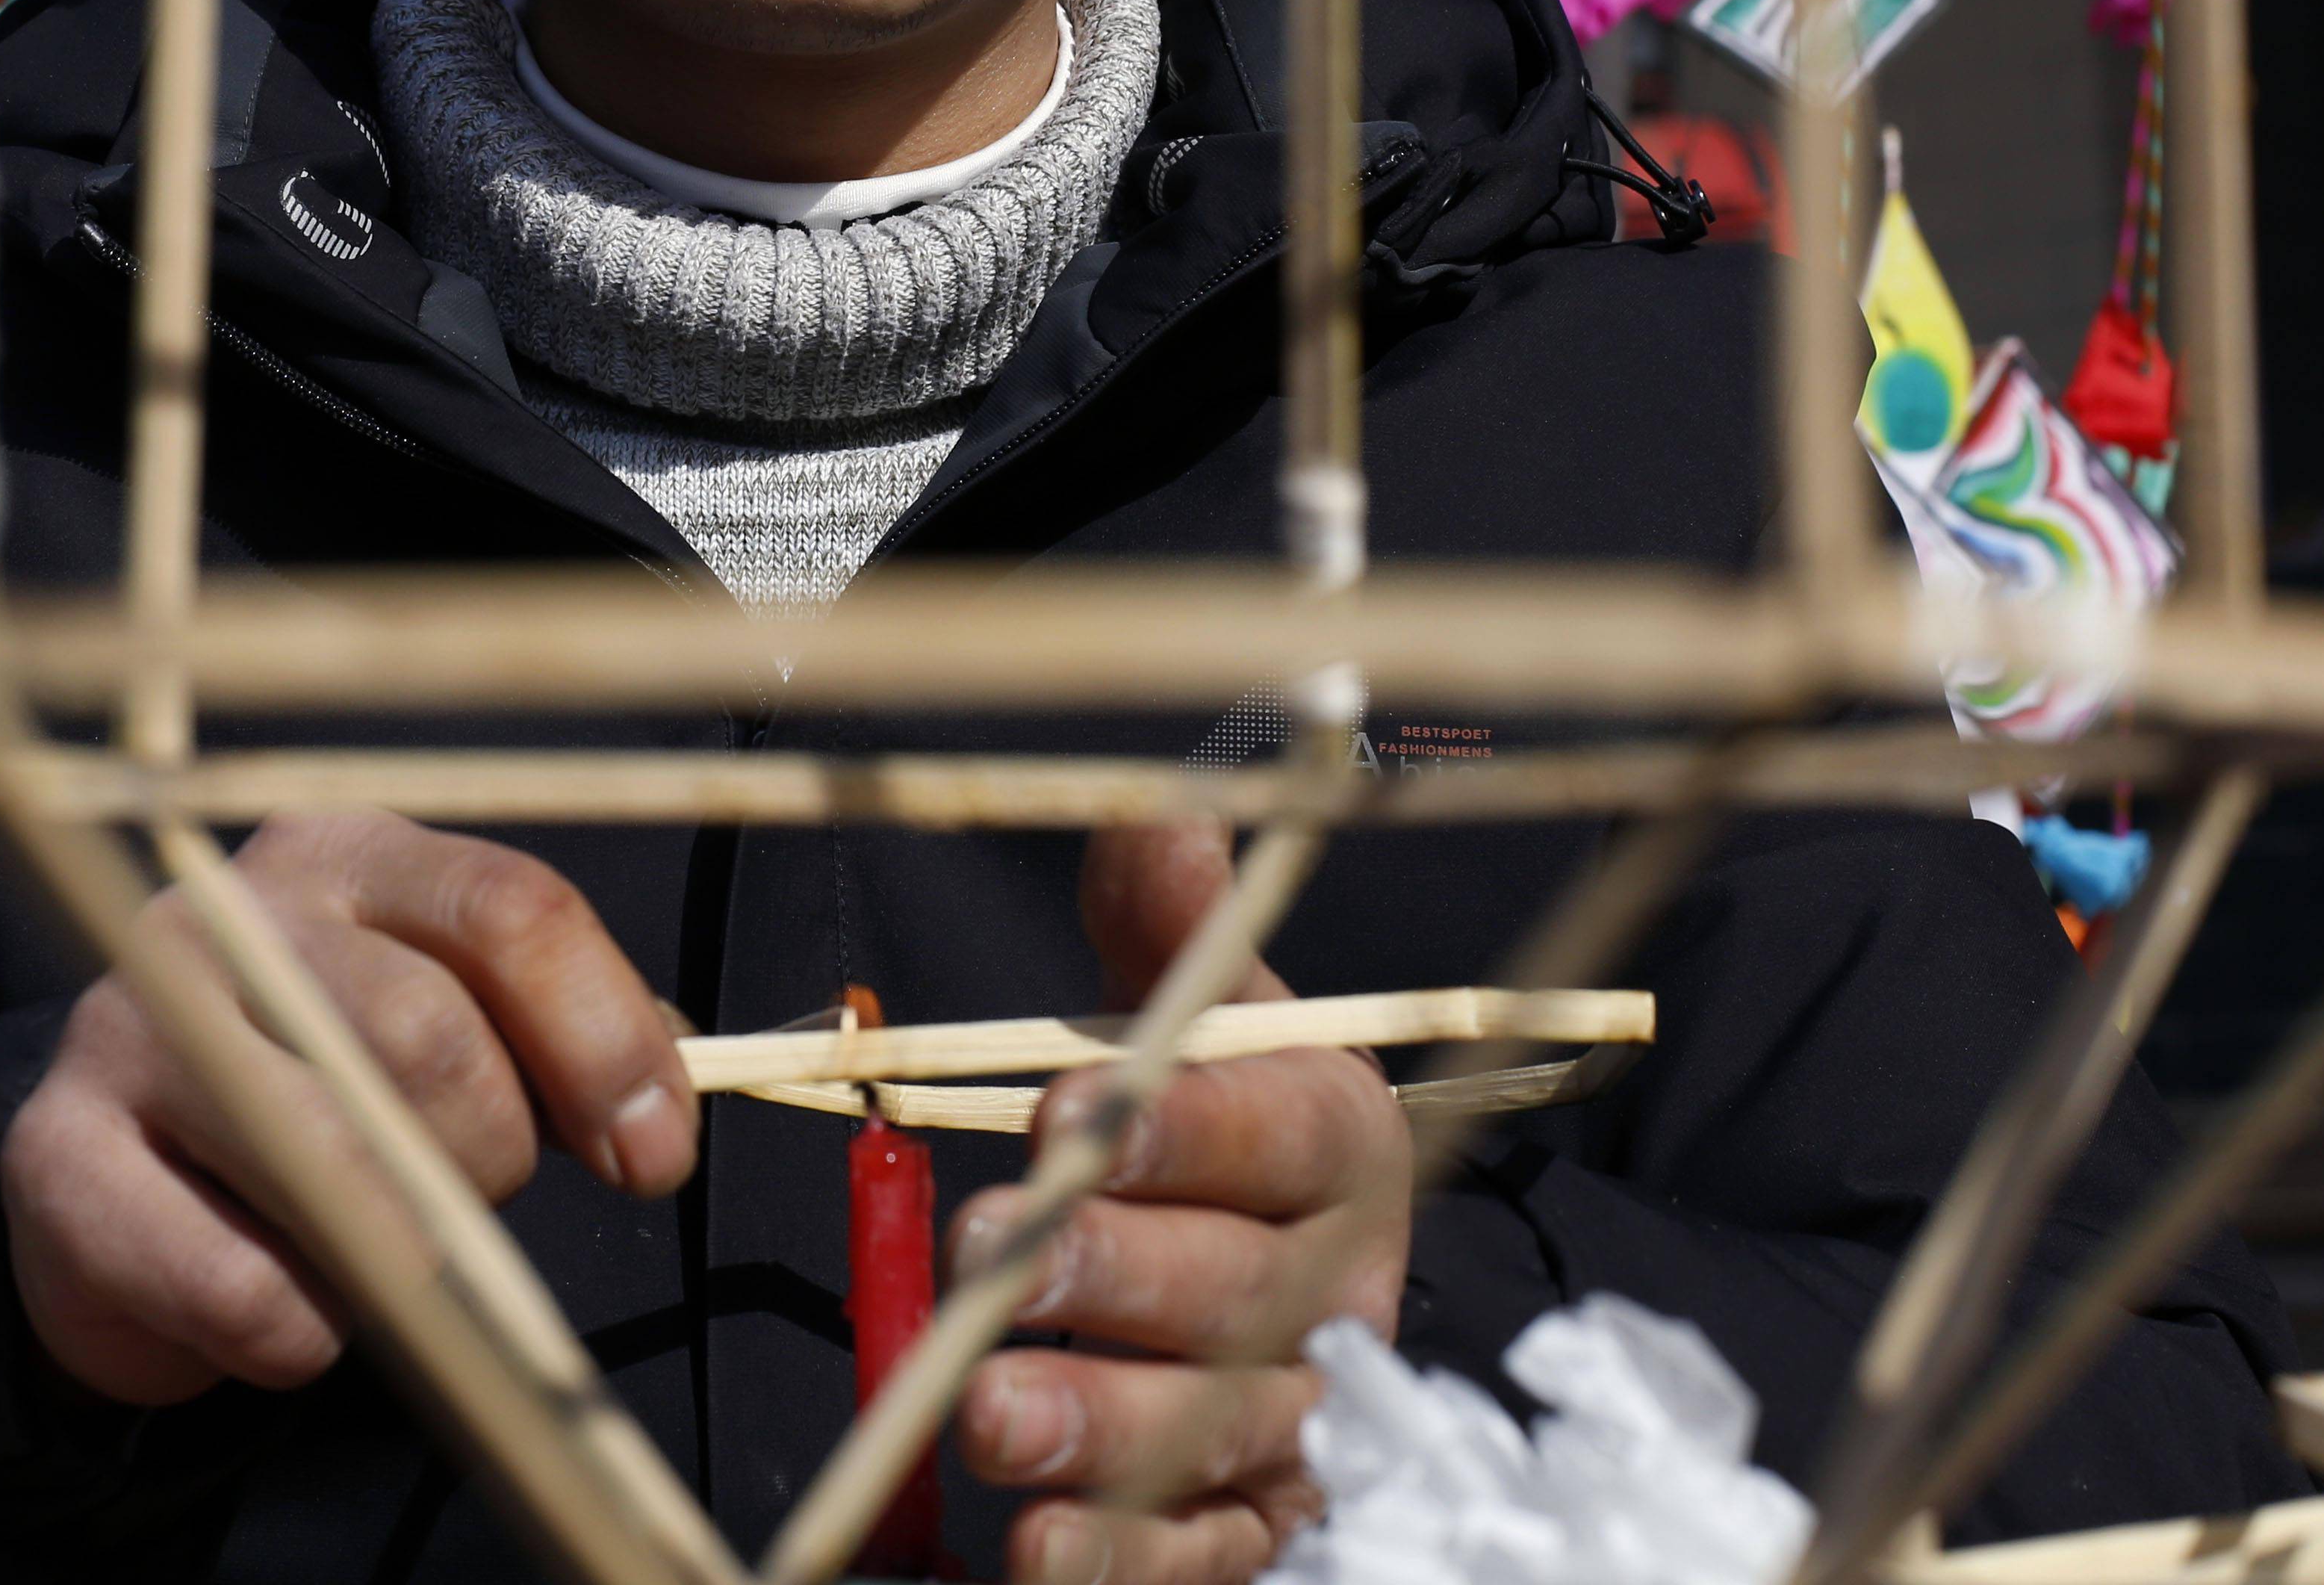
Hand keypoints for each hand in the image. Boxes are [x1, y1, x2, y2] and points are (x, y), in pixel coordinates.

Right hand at [0, 810, 692, 1404]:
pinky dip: (305, 1330)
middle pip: (428, 1036)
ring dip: (400, 1249)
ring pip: (336, 1164)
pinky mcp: (59, 1160)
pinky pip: (246, 1292)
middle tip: (470, 1202)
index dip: (604, 1040)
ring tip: (378, 1248)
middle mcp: (227, 916)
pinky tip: (284, 1298)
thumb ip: (551, 1043)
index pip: (510, 910)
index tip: (651, 1155)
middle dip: (491, 1155)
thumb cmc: (318, 1100)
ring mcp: (124, 1028)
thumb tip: (656, 1119)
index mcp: (345, 855)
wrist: (113, 1194)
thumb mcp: (440, 1026)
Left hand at [949, 822, 1413, 1584]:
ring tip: (985, 1411)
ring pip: (1214, 1431)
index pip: (1279, 1130)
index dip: (1182, 1121)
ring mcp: (1303, 1422)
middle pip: (1236, 1290)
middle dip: (1109, 1272)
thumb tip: (1161, 814)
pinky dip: (1122, 1560)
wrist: (1280, 1269)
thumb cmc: (1215, 1121)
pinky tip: (1033, 1550)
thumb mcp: (1207, 1009)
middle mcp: (1338, 1291)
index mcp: (1338, 1144)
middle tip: (994, 1252)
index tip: (1072, 1108)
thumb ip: (1171, 925)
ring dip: (1099, 1424)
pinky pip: (1202, 1552)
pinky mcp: (1258, 1524)